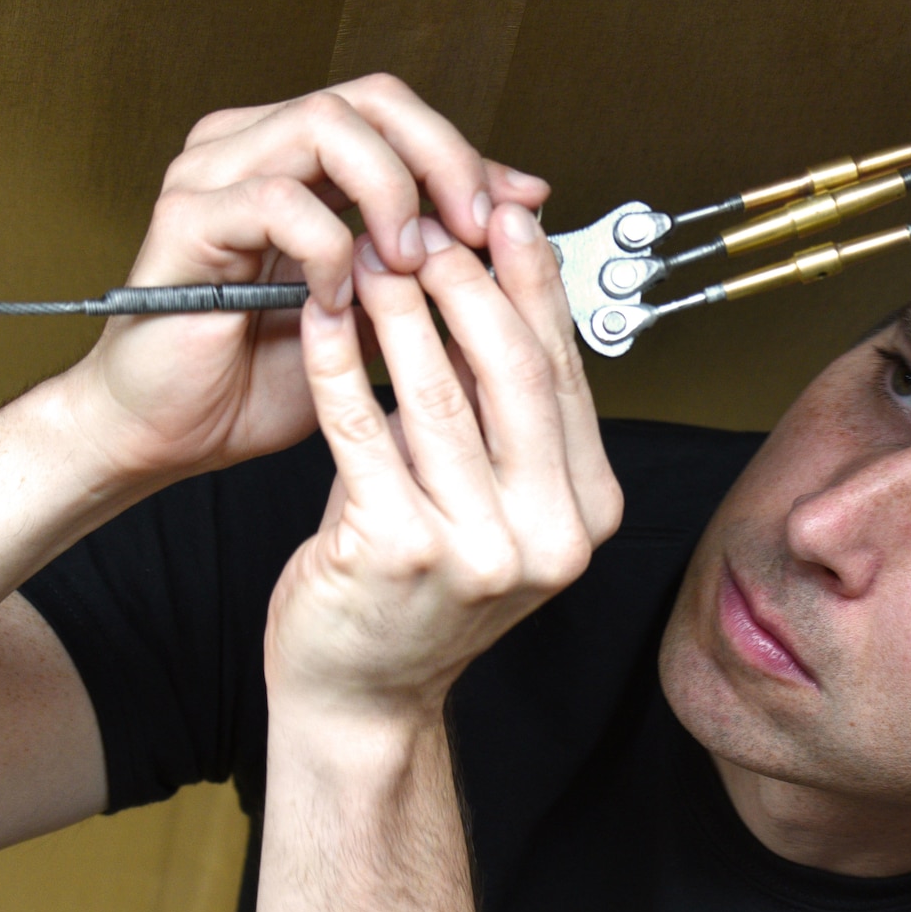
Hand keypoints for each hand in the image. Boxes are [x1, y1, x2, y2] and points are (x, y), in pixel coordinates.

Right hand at [63, 74, 549, 484]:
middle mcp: (252, 148)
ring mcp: (213, 175)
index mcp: (297, 158)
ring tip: (409, 262)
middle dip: (441, 159)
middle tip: (474, 227)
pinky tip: (339, 299)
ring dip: (390, 193)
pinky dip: (328, 247)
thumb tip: (522, 210)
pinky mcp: (186, 219)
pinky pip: (279, 200)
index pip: (396, 114)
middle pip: (370, 100)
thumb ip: (434, 256)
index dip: (464, 155)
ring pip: (326, 124)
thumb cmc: (261, 376)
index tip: (517, 211)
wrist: (171, 432)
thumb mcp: (381, 311)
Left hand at [262, 204, 622, 726]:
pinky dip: (339, 359)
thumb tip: (504, 279)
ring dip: (397, 306)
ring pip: (436, 389)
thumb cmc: (421, 590)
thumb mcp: (492, 499)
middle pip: (513, 369)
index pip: (565, 371)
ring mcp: (478, 549)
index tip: (503, 217)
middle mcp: (549, 535)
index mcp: (588, 511)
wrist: (364, 694)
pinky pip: (361, 427)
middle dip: (465, 280)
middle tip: (424, 226)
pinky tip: (321, 316)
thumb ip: (505, 412)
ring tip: (367, 255)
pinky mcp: (396, 551)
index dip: (533, 283)